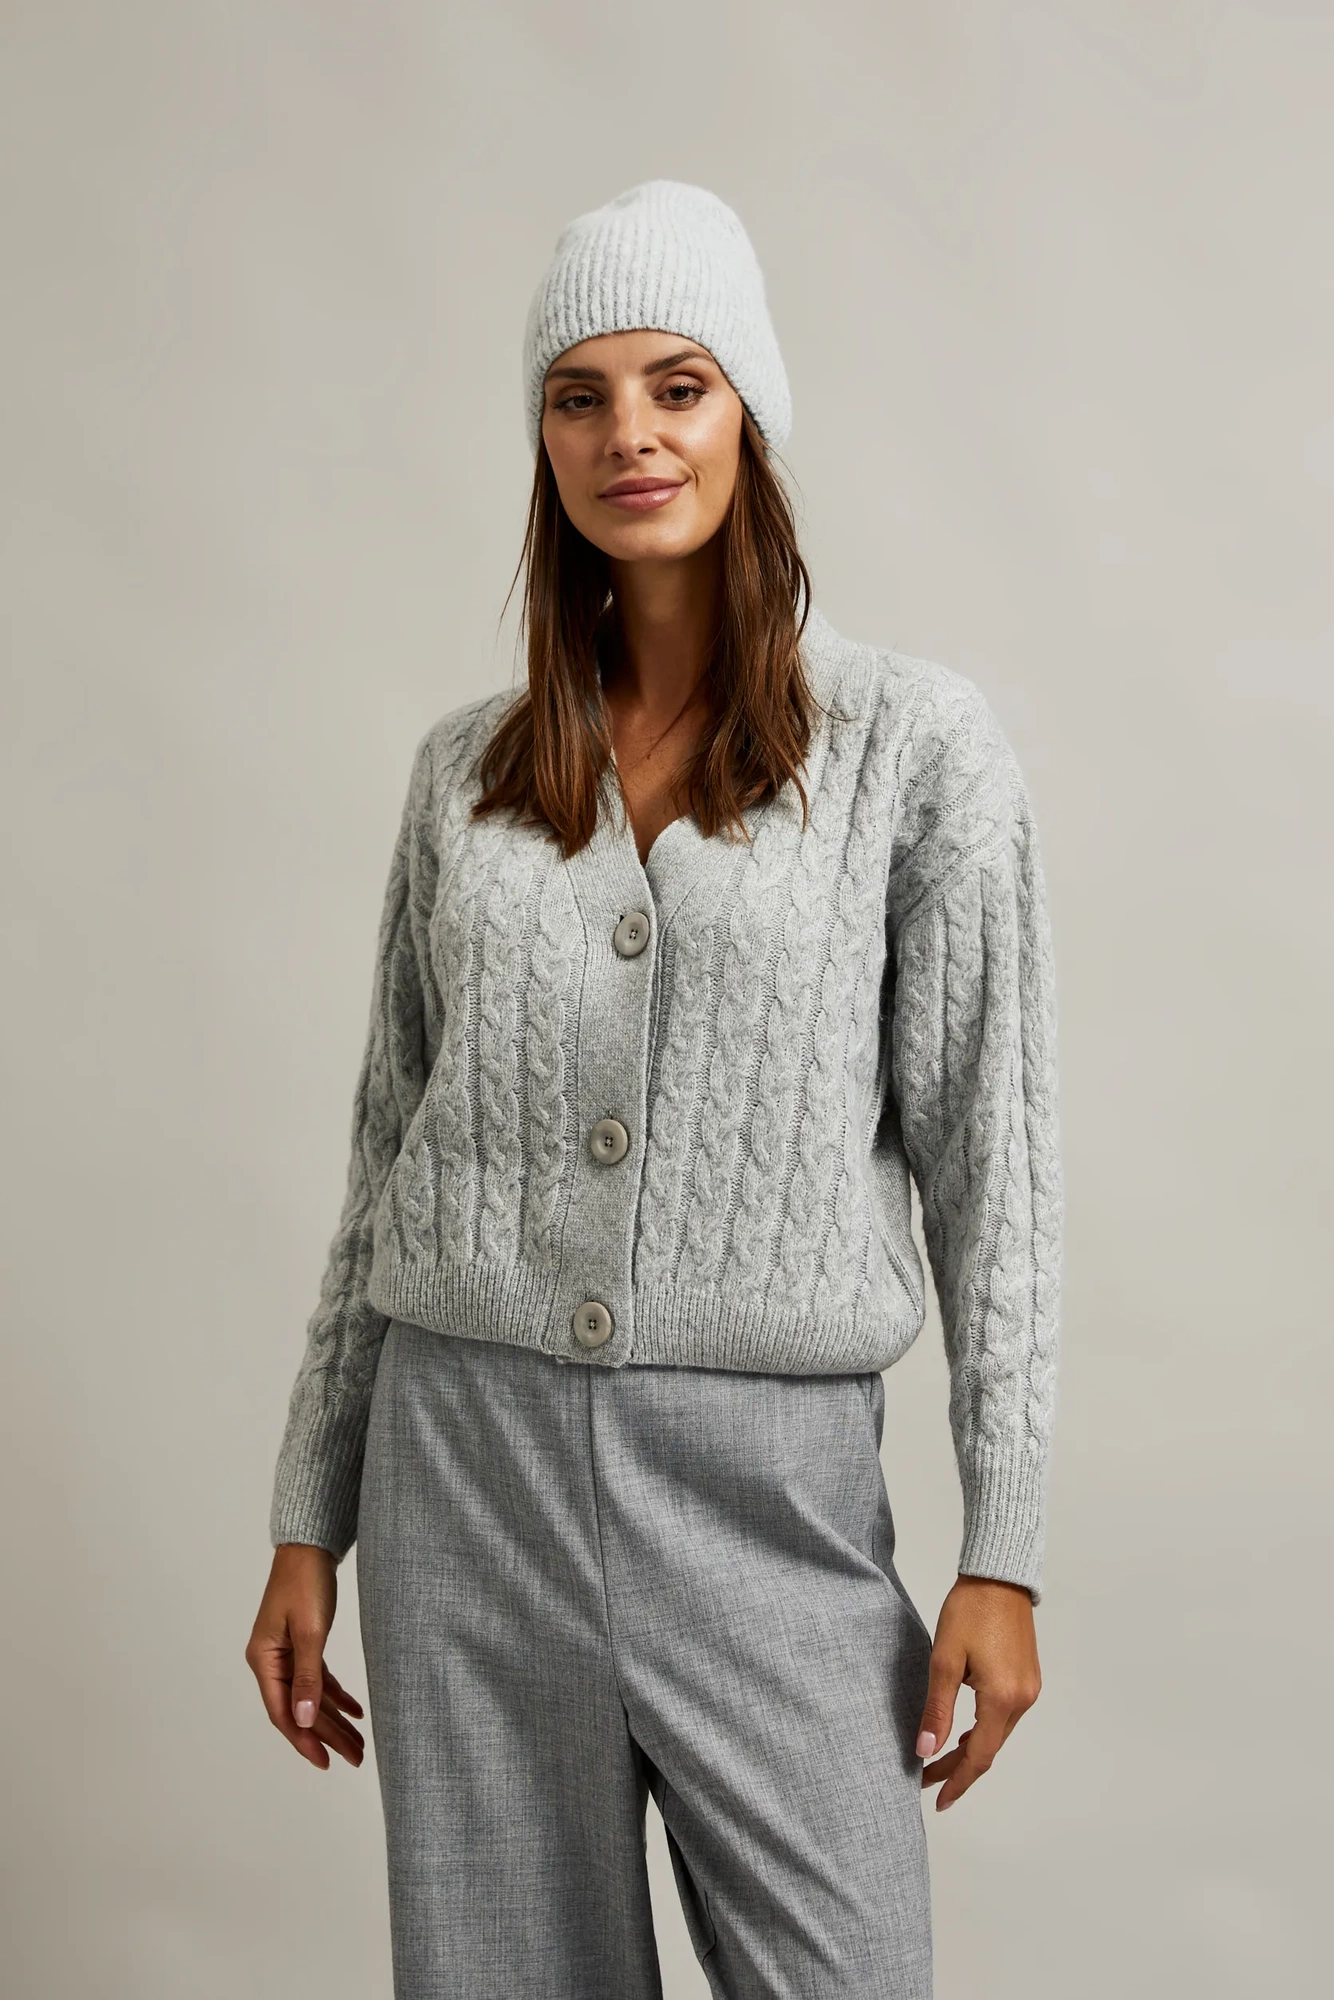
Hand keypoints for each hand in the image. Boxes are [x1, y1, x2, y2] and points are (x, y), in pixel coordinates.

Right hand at [245, 1543, 365, 1770]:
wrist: (310, 1546)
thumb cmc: (306, 1582)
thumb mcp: (310, 1632)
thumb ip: (307, 1677)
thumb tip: (302, 1721)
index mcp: (264, 1660)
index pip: (283, 1712)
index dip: (304, 1740)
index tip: (326, 1762)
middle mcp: (271, 1660)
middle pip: (299, 1708)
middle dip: (326, 1735)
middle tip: (355, 1757)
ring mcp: (285, 1652)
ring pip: (310, 1696)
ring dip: (333, 1719)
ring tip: (358, 1742)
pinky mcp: (302, 1643)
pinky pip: (317, 1678)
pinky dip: (335, 1695)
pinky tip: (354, 1711)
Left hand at [915, 1574, 1040, 1810]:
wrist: (999, 1576)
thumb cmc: (970, 1610)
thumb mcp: (944, 1659)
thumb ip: (937, 1709)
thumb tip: (926, 1750)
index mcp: (1002, 1698)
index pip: (979, 1756)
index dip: (957, 1781)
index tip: (938, 1800)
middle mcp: (1022, 1699)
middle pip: (990, 1749)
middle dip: (959, 1768)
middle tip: (928, 1780)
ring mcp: (1029, 1690)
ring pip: (998, 1734)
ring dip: (972, 1749)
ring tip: (940, 1760)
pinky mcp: (1028, 1678)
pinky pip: (1006, 1717)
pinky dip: (984, 1730)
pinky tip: (966, 1732)